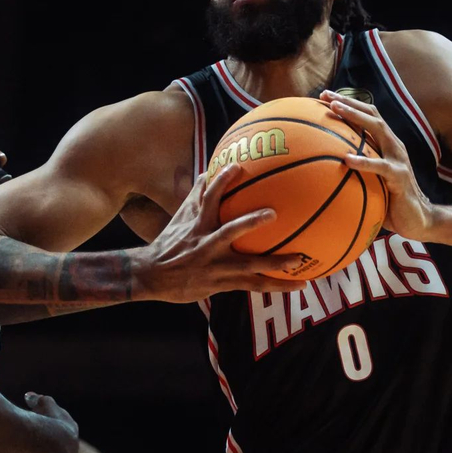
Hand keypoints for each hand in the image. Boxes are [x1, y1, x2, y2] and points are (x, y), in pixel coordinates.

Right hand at [0, 392, 78, 452]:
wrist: (52, 445)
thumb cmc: (48, 420)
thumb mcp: (44, 403)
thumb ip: (38, 400)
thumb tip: (29, 396)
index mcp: (70, 429)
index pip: (57, 423)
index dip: (41, 417)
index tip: (27, 416)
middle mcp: (67, 448)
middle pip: (45, 444)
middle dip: (31, 439)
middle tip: (14, 435)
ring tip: (5, 452)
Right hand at [135, 163, 308, 302]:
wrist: (152, 275)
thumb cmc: (168, 244)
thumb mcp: (179, 218)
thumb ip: (195, 197)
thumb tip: (205, 172)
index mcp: (198, 224)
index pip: (209, 198)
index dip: (222, 183)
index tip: (237, 167)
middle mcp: (208, 244)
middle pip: (231, 232)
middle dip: (250, 222)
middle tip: (273, 214)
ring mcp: (217, 265)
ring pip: (249, 265)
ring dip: (275, 262)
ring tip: (299, 259)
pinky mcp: (223, 283)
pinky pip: (254, 285)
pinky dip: (277, 285)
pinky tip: (299, 284)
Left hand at [321, 91, 436, 241]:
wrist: (417, 220)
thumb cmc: (390, 201)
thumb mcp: (371, 181)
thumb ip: (356, 170)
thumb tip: (325, 169)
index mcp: (386, 144)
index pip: (367, 116)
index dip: (348, 104)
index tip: (324, 97)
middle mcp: (393, 146)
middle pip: (371, 114)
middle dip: (348, 102)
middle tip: (326, 96)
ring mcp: (398, 159)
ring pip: (377, 130)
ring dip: (355, 117)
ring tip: (335, 111)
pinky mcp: (399, 177)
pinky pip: (380, 166)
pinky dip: (363, 161)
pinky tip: (347, 159)